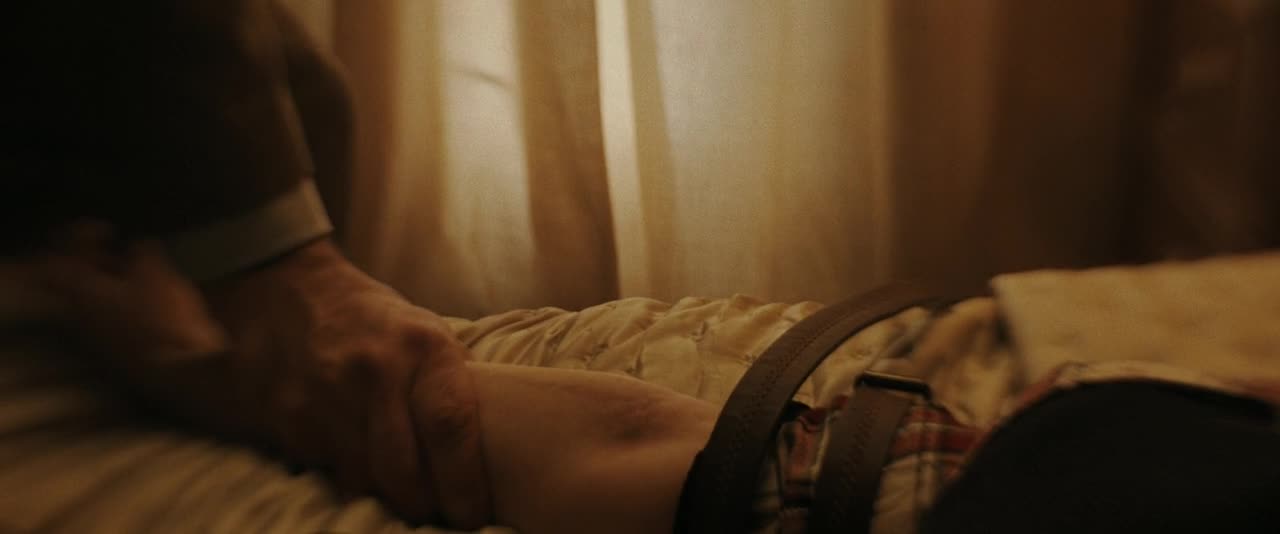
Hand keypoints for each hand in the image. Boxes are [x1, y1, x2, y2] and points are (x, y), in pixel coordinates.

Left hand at [2, 221, 227, 359]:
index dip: (81, 236)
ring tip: (140, 269)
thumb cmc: (163, 319)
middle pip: (75, 279)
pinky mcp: (120, 350)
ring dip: (113, 280)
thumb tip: (139, 246)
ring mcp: (99, 336)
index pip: (61, 256)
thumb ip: (142, 252)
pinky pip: (113, 316)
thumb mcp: (156, 273)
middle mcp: (80, 315)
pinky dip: (126, 300)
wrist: (180, 374)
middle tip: (122, 248)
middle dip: (97, 259)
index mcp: (80, 292)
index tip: (108, 228)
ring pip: (94, 299)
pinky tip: (151, 295)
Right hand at [202, 239, 491, 528]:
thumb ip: (451, 383)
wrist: (290, 290)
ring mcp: (326, 396)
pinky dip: (348, 476)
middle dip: (424, 504)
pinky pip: (328, 470)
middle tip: (436, 513)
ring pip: (364, 479)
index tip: (471, 514)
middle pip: (404, 470)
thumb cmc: (377, 321)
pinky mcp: (290, 417)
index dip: (464, 482)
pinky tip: (356, 458)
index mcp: (423, 347)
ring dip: (385, 494)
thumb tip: (489, 447)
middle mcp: (375, 371)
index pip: (449, 426)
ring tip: (400, 489)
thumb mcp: (427, 332)